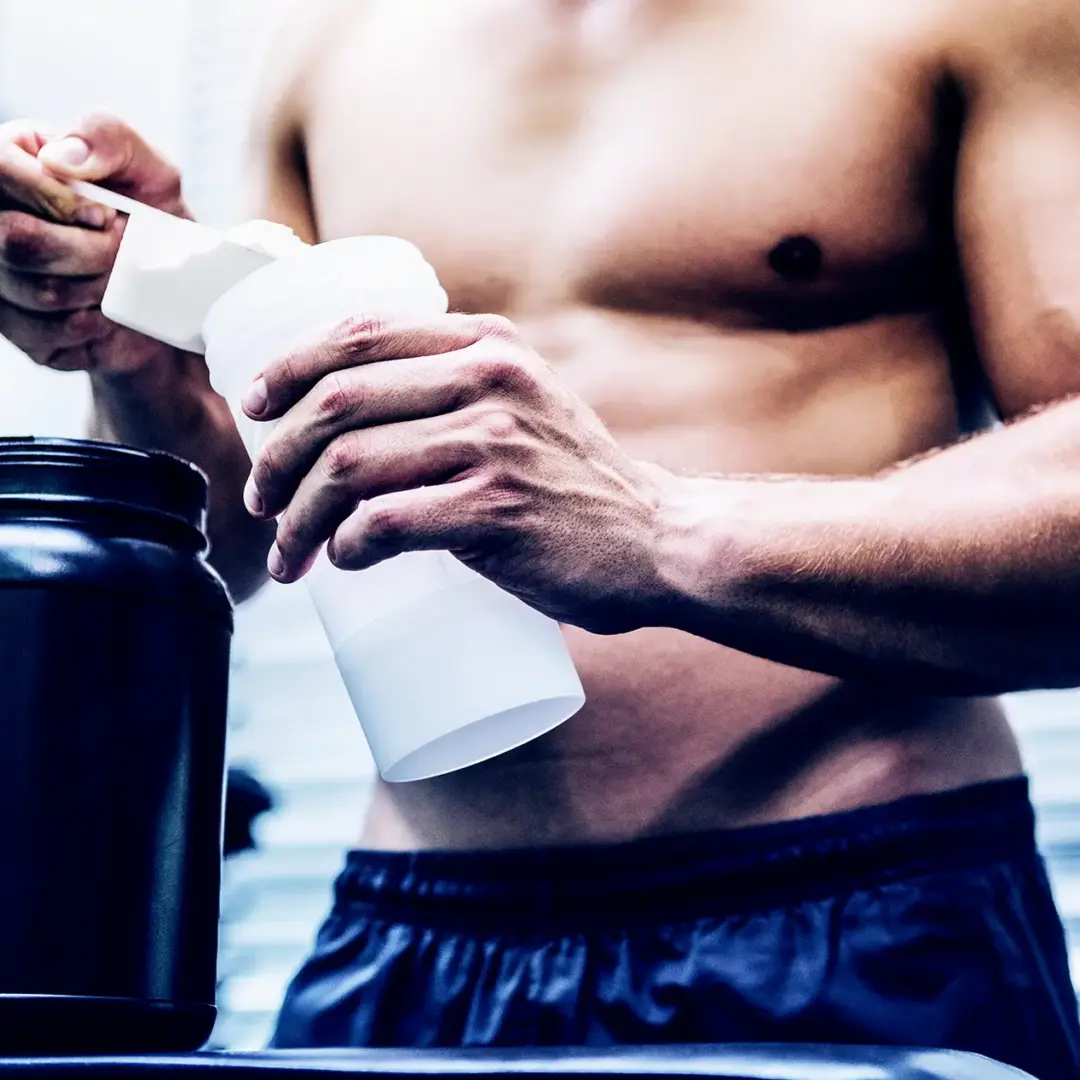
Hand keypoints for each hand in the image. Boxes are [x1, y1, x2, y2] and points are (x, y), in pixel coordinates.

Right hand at [0, 112, 188, 372]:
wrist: (171, 298)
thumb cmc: (155, 224)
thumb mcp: (151, 172)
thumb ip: (109, 139)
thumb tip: (62, 157)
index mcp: (14, 162)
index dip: (50, 196)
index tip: (106, 215)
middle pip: (13, 238)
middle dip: (89, 250)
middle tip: (124, 250)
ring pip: (38, 290)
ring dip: (97, 288)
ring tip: (119, 278)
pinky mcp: (16, 328)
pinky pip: (45, 332)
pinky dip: (91, 324)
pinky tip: (104, 310)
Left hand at [241, 314, 672, 633]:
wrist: (656, 539)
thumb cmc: (576, 482)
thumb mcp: (529, 402)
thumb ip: (463, 387)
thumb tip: (356, 416)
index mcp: (488, 345)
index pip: (359, 333)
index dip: (288, 367)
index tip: (254, 406)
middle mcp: (489, 380)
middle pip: (338, 402)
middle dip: (279, 457)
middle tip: (263, 501)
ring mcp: (494, 443)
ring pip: (350, 468)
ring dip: (299, 516)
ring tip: (290, 551)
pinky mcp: (497, 510)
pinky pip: (386, 521)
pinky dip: (346, 546)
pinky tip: (342, 561)